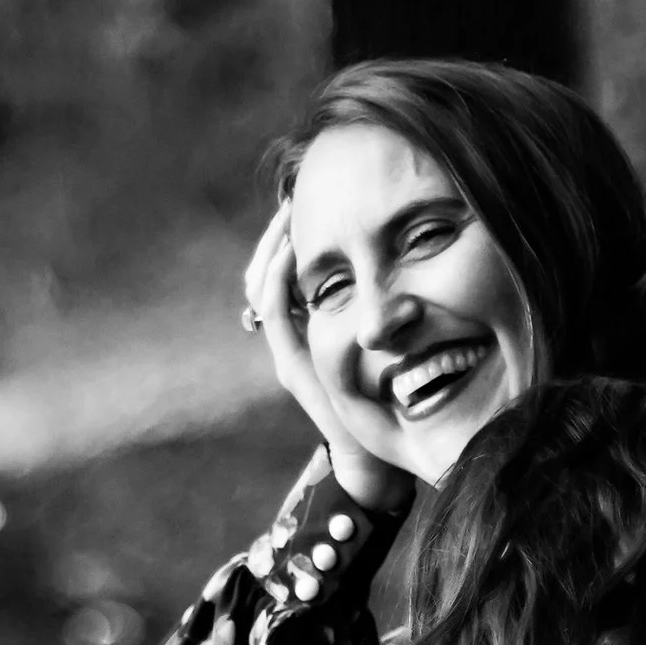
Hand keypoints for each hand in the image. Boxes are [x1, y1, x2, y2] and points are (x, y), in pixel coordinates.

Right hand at [242, 210, 408, 512]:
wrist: (375, 447)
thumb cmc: (385, 389)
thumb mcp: (375, 331)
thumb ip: (368, 299)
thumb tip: (382, 250)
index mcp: (304, 326)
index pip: (276, 270)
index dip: (282, 235)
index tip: (301, 201)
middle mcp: (287, 338)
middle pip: (261, 274)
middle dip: (274, 232)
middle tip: (292, 197)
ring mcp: (286, 351)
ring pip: (261, 288)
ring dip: (273, 247)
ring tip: (290, 216)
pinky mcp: (292, 365)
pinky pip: (275, 311)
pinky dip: (280, 276)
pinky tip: (295, 249)